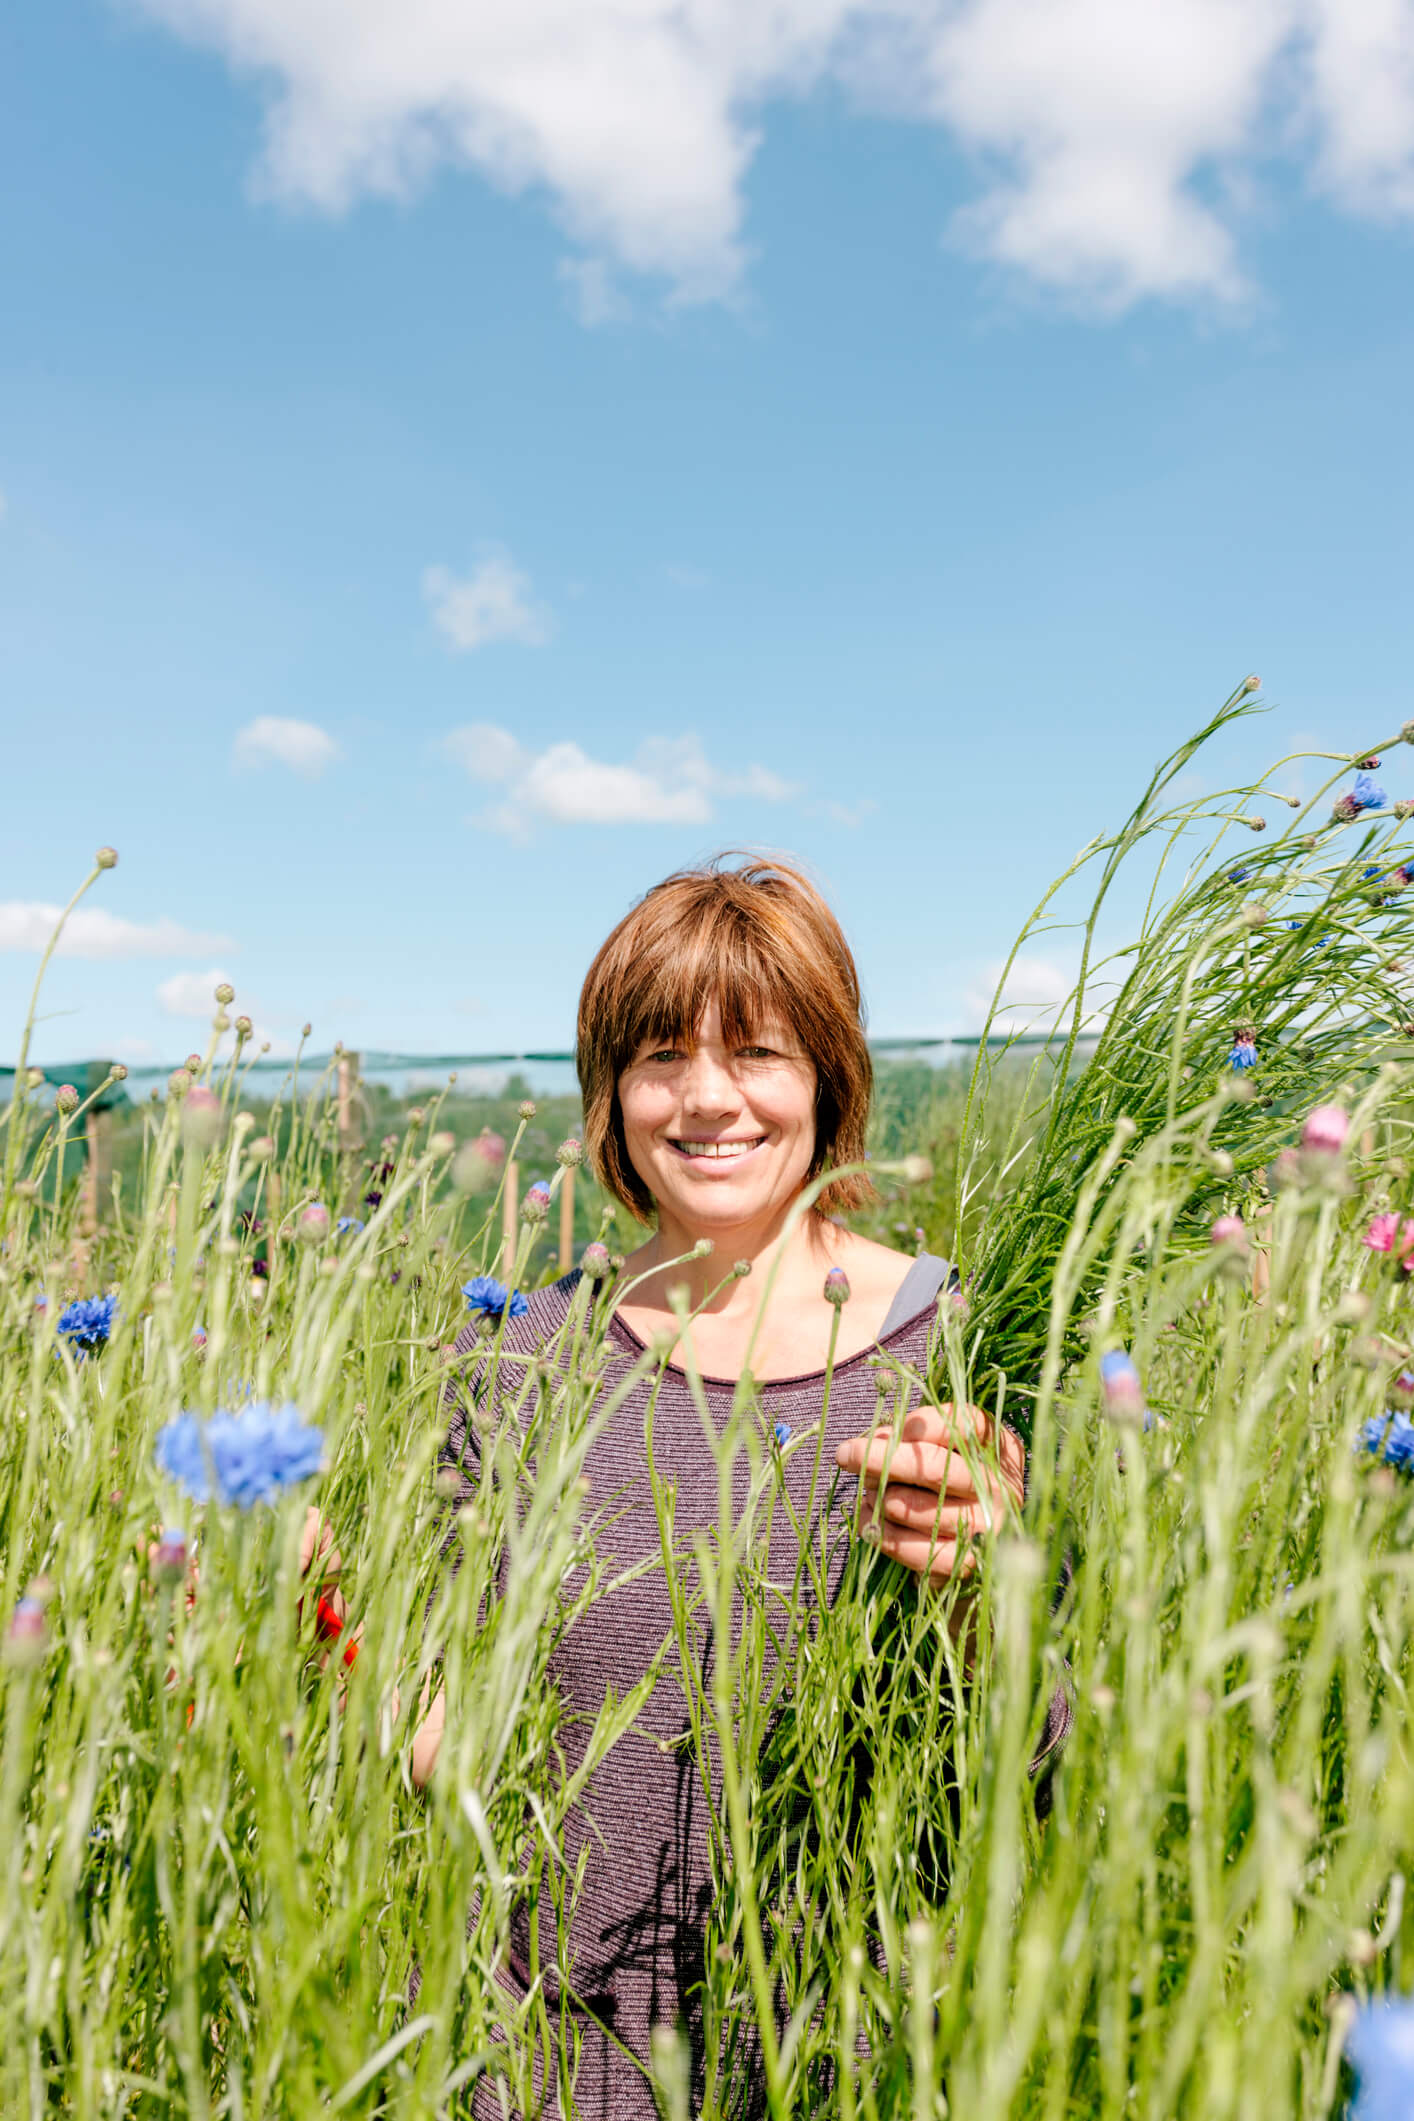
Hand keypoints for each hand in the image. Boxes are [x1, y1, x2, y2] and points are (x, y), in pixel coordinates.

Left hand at [834, 1403, 1024, 1582]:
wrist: (966, 1549)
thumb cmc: (946, 1484)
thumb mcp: (941, 1450)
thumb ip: (912, 1438)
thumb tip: (875, 1440)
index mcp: (1003, 1450)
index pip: (966, 1424)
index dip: (923, 1422)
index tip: (889, 1426)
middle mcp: (1003, 1489)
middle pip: (934, 1467)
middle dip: (882, 1458)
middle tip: (845, 1453)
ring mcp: (988, 1529)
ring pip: (914, 1508)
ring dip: (880, 1498)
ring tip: (870, 1492)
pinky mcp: (964, 1564)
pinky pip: (910, 1547)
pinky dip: (880, 1532)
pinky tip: (870, 1520)